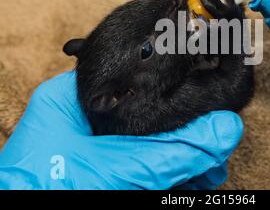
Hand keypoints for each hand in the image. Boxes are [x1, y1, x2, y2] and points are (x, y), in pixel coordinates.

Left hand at [0, 71, 242, 189]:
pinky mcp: (107, 169)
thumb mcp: (116, 168)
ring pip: (154, 140)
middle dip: (190, 129)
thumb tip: (223, 129)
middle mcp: (87, 118)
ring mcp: (97, 146)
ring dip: (188, 153)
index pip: (138, 78)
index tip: (210, 99)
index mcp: (76, 99)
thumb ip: (170, 151)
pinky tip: (197, 175)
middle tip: (220, 138)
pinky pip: (149, 163)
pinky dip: (174, 170)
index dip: (179, 86)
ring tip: (214, 164)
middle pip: (152, 112)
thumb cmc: (45, 191)